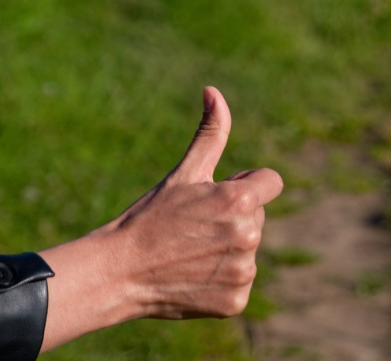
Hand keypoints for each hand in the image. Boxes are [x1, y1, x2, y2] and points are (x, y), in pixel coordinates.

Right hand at [39, 87, 282, 349]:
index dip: (245, 185)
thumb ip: (210, 133)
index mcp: (240, 200)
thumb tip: (214, 91)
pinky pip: (239, 282)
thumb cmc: (150, 217)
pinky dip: (220, 280)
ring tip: (190, 251)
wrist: (119, 272)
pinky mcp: (236, 300)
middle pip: (257, 216)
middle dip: (233, 217)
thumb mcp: (184, 172)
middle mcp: (248, 236)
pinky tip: (192, 275)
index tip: (218, 196)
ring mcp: (244, 270)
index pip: (270, 182)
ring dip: (227, 248)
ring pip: (249, 249)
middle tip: (193, 227)